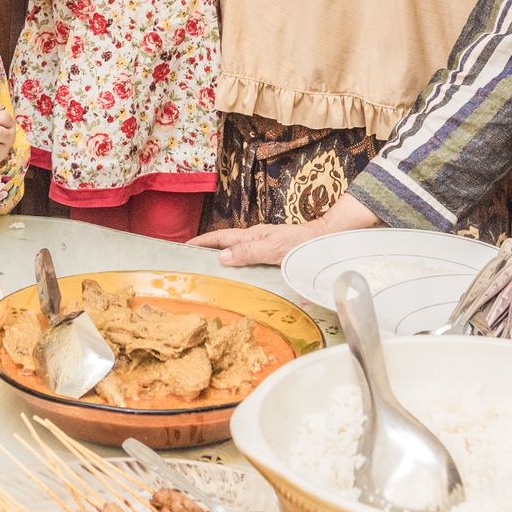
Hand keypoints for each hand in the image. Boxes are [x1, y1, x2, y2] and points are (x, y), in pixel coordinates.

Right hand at [188, 222, 319, 266]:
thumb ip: (248, 252)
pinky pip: (250, 260)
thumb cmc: (302, 243)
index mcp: (252, 235)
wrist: (327, 240)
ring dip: (224, 260)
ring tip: (211, 271)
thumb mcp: (273, 248)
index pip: (220, 238)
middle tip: (192, 261)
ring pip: (238, 252)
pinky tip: (242, 276)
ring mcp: (265, 246)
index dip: (202, 242)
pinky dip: (240, 266)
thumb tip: (221, 257)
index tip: (184, 246)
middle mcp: (257, 239)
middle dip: (208, 250)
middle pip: (226, 244)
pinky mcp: (274, 255)